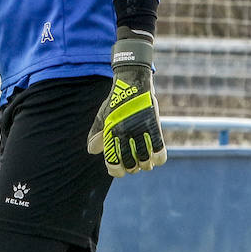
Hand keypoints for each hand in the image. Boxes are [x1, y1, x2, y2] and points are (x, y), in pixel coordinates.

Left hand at [86, 33, 166, 175]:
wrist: (132, 80)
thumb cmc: (117, 100)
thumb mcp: (103, 115)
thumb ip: (97, 134)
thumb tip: (92, 151)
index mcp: (110, 133)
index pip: (112, 163)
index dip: (116, 170)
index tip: (120, 169)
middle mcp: (124, 133)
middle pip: (130, 165)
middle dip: (132, 168)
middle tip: (134, 164)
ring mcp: (139, 129)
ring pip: (145, 161)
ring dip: (145, 164)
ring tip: (145, 161)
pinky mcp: (153, 125)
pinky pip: (159, 150)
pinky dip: (158, 158)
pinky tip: (156, 157)